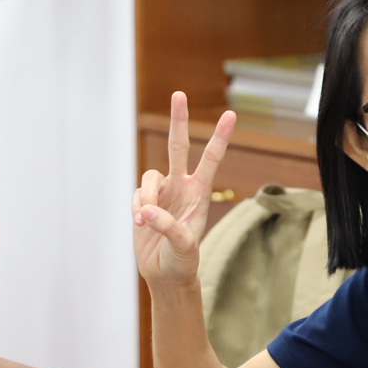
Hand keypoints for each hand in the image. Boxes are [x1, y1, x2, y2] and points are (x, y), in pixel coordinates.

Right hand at [133, 91, 235, 289]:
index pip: (211, 158)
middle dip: (179, 120)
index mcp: (200, 192)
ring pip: (149, 176)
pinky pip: (136, 194)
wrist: (165, 273)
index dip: (220, 136)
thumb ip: (167, 226)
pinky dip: (136, 208)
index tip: (231, 114)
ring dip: (145, 196)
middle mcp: (181, 186)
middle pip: (178, 146)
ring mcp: (162, 192)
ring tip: (145, 219)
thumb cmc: (182, 260)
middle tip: (180, 94)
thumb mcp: (182, 245)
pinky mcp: (143, 201)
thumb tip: (146, 210)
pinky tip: (140, 224)